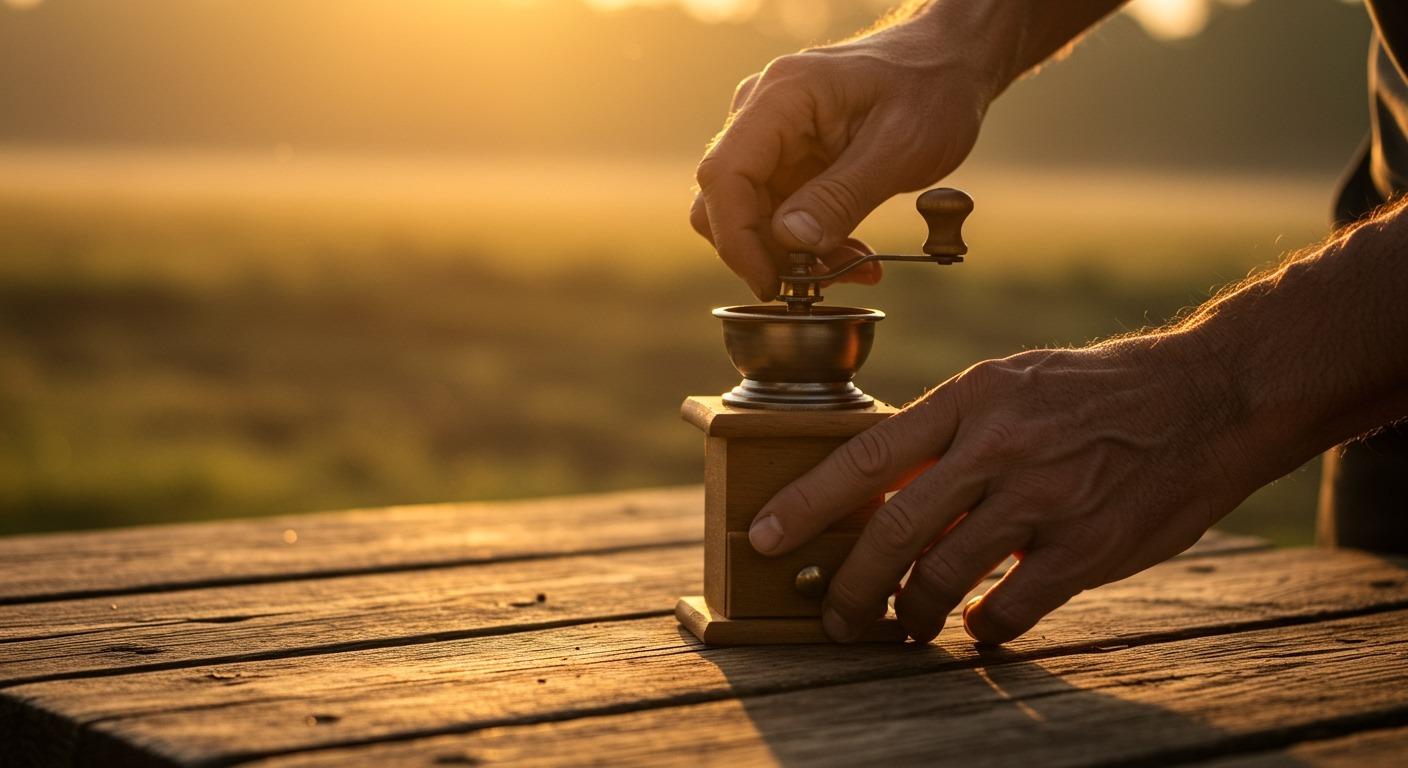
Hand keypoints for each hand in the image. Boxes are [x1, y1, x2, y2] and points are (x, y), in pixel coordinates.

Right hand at [689, 11, 1001, 299]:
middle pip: (724, 202)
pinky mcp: (786, 161)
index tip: (771, 283)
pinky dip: (808, 245)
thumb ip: (842, 195)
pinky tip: (850, 254)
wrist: (946, 63)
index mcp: (782, 96)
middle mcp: (761, 113)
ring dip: (792, 256)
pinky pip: (777, 216)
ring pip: (750, 217)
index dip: (737, 238)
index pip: (724, 174)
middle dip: (767, 253)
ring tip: (854, 266)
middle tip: (821, 282)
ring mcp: (770, 138)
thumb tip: (790, 240)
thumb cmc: (931, 89)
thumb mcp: (900, 148)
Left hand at [746, 332, 1262, 643]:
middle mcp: (998, 445)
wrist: (1205, 394)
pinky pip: (1010, 608)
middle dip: (851, 586)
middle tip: (833, 616)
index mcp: (970, 398)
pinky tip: (977, 628)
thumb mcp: (1011, 385)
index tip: (764, 536)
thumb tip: (883, 495)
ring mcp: (1043, 498)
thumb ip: (949, 435)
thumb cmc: (1094, 393)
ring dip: (911, 616)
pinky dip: (983, 628)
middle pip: (894, 531)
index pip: (865, 455)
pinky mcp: (1087, 546)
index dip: (806, 502)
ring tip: (903, 629)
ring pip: (943, 578)